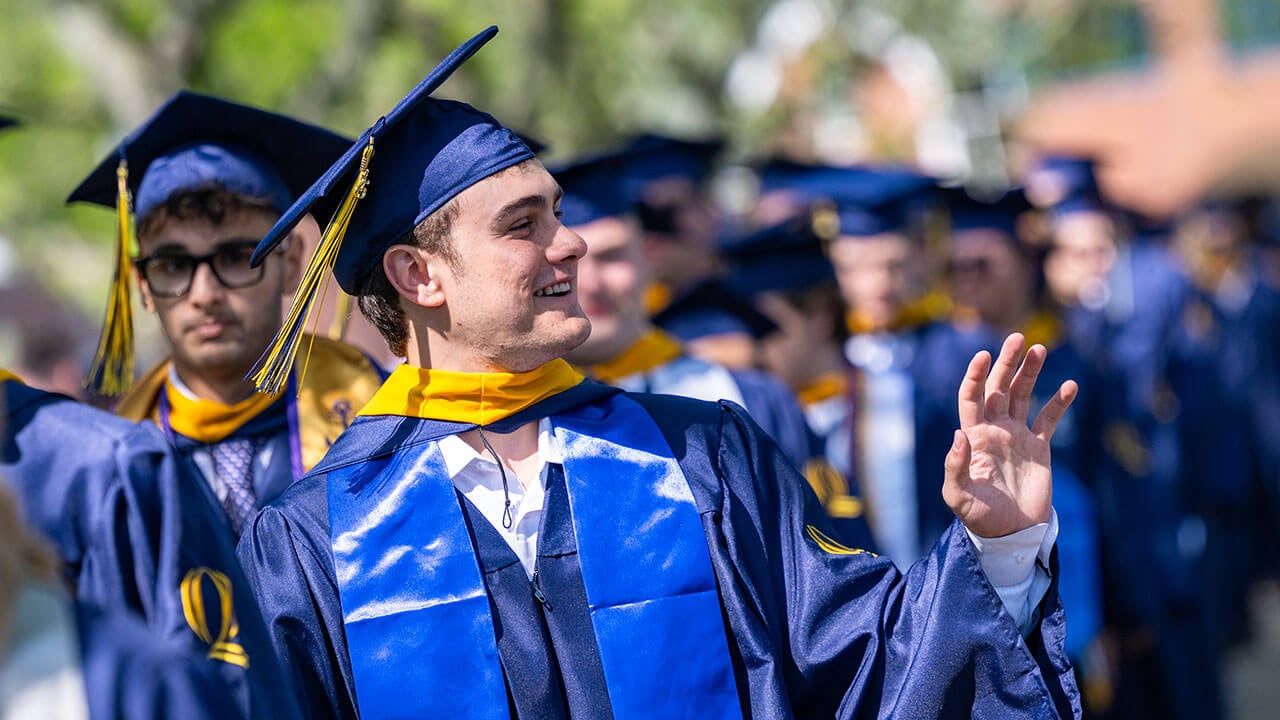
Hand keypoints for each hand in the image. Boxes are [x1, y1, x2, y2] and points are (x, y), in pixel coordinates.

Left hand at [943, 333, 1077, 537]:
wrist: (1011, 534)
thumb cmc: (979, 517)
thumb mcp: (959, 496)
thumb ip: (956, 466)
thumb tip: (959, 433)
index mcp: (974, 436)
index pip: (972, 397)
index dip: (976, 375)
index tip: (984, 355)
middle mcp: (995, 430)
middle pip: (999, 388)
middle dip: (1007, 363)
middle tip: (1017, 337)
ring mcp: (1017, 436)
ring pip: (1024, 395)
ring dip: (1030, 372)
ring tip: (1039, 349)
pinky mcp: (1039, 448)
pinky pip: (1049, 419)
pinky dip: (1059, 402)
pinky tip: (1069, 385)